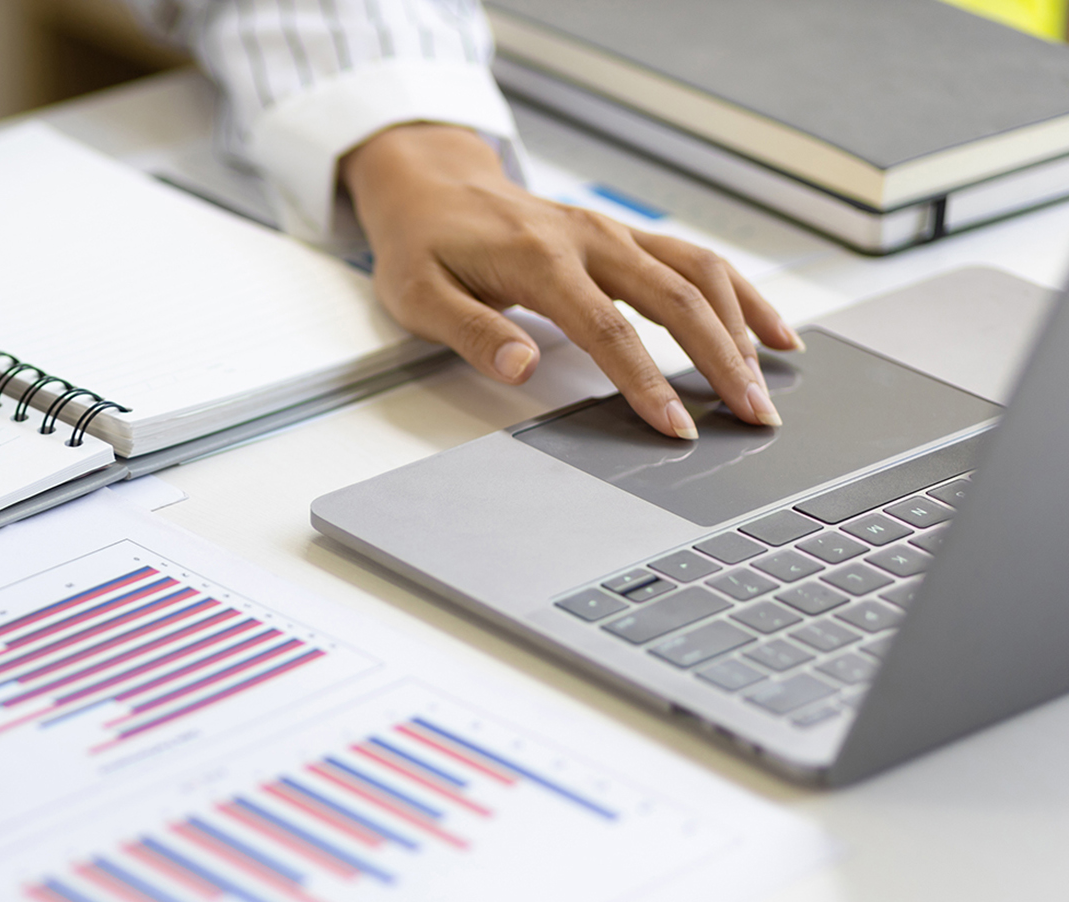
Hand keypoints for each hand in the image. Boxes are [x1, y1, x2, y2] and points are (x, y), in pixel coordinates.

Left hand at [341, 123, 801, 438]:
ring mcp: (613, 233)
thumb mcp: (420, 295)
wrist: (432, 185)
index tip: (676, 426)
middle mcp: (589, 239)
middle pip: (675, 299)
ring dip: (742, 328)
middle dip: (721, 360)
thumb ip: (473, 332)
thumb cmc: (423, 245)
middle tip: (752, 416)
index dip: (646, 380)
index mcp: (540, 259)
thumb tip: (521, 368)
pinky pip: (695, 261)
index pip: (607, 329)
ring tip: (768, 385)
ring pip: (699, 273)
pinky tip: (771, 332)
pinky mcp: (625, 236)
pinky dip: (740, 295)